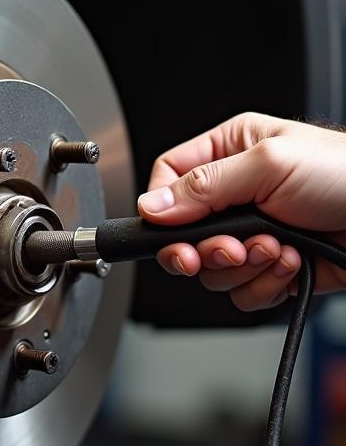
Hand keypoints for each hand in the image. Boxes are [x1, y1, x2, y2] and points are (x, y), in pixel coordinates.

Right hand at [138, 113, 345, 309]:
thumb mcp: (269, 165)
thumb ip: (204, 186)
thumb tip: (152, 206)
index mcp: (230, 153)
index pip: (169, 179)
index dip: (164, 208)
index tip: (173, 229)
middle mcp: (236, 195)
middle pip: (182, 235)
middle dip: (202, 251)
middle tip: (224, 251)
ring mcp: (253, 235)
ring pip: (211, 270)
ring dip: (244, 266)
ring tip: (277, 249)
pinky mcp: (271, 269)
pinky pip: (241, 292)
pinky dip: (265, 284)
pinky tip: (292, 263)